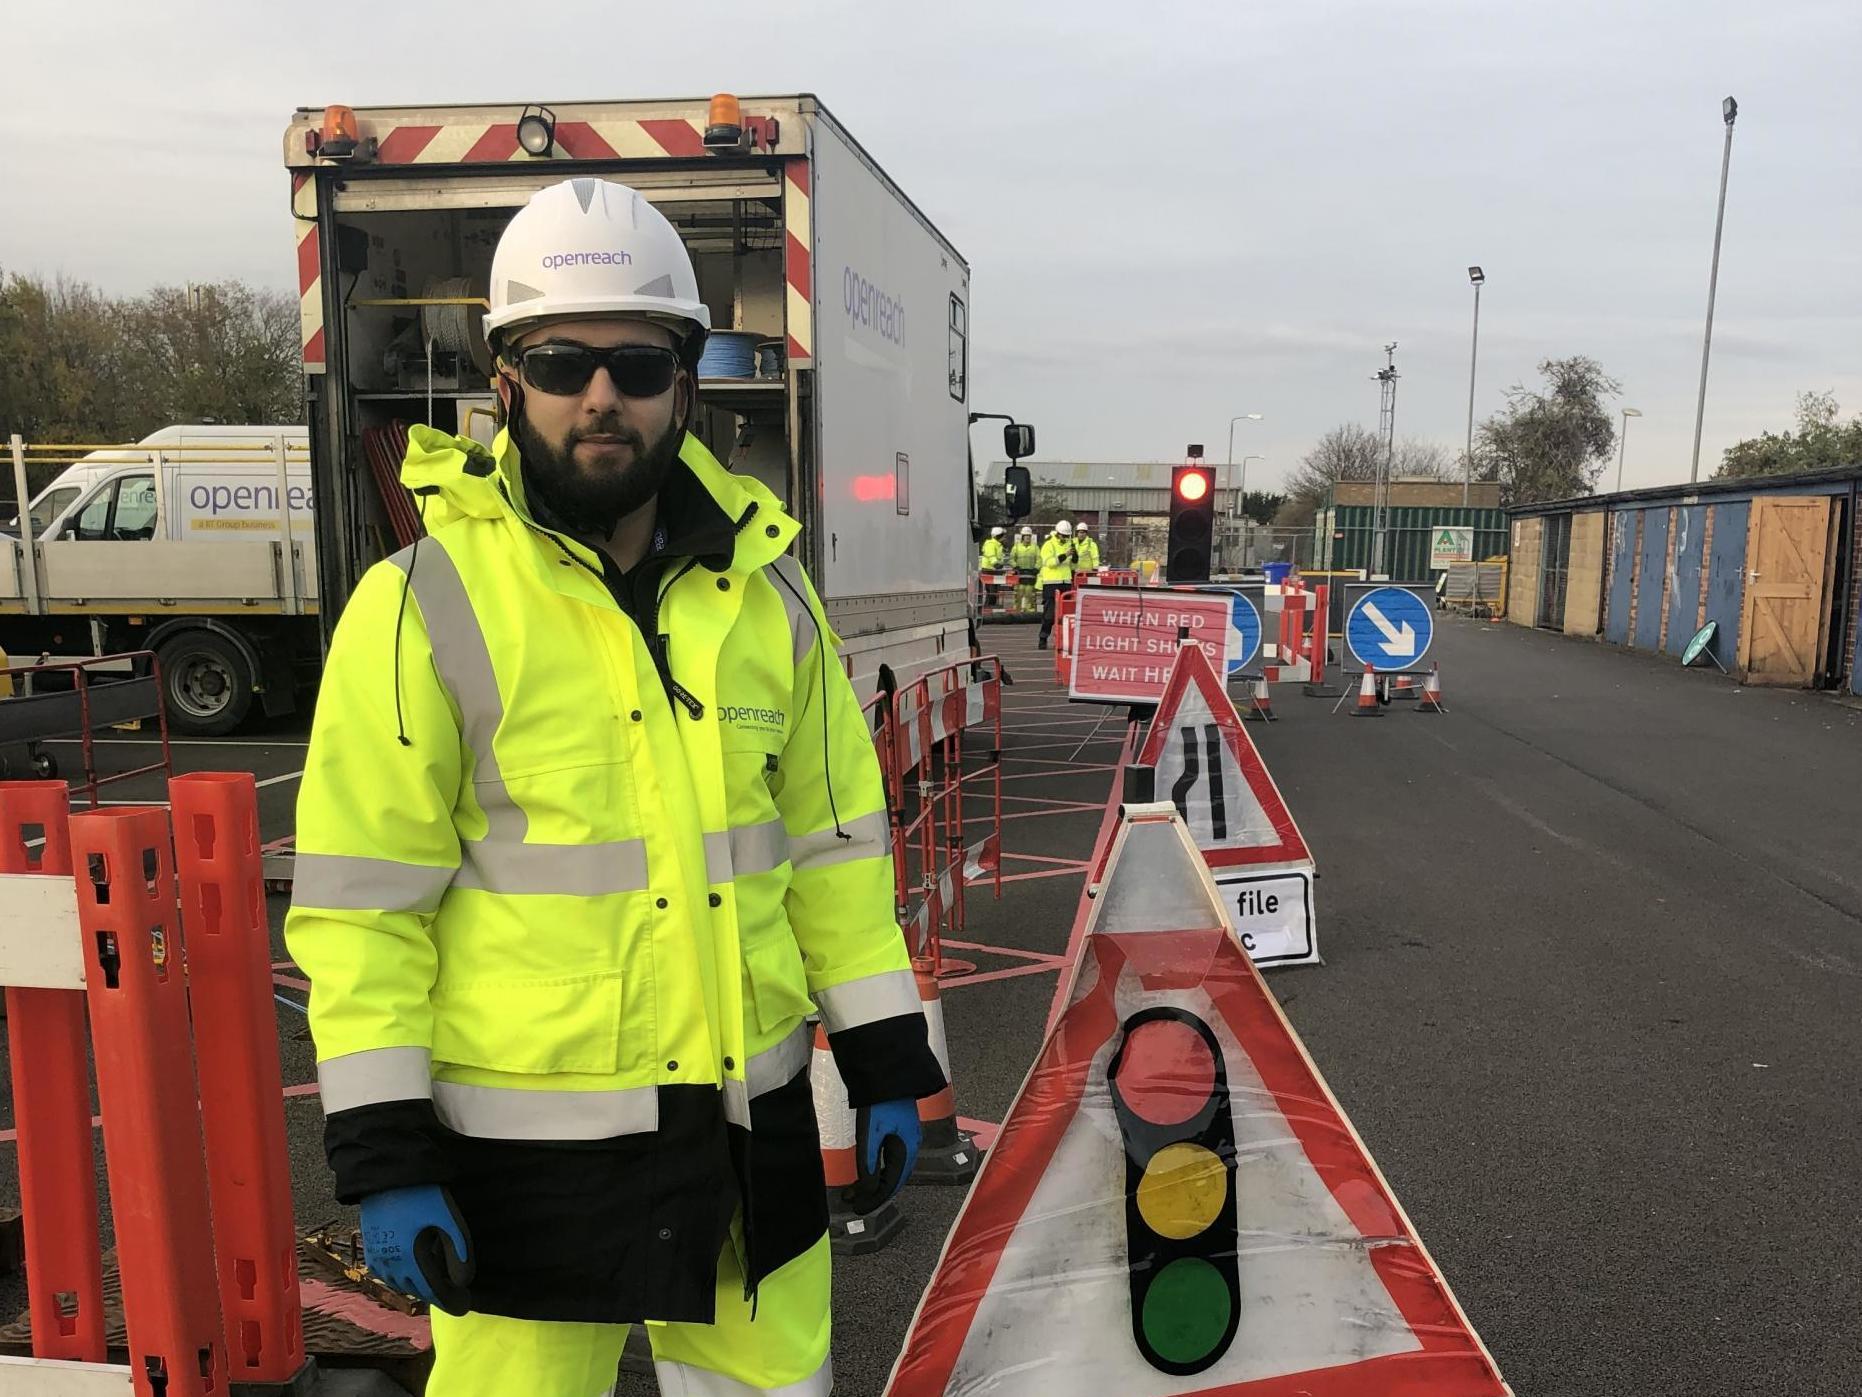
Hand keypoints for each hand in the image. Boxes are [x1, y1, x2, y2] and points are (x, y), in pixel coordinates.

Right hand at [360, 1184, 473, 1311]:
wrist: (388, 1172)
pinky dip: (401, 1276)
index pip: (432, 1292)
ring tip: (435, 1281)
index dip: (449, 1301)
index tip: (463, 1306)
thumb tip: (464, 1280)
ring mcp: (377, 1256)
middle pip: (416, 1290)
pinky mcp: (370, 1245)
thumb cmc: (421, 1194)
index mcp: (411, 1259)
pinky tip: (411, 1268)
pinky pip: (386, 1272)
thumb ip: (458, 1250)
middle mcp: (390, 1264)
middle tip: (454, 1292)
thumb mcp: (447, 1219)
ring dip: (418, 1286)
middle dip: (436, 1293)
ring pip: (399, 1283)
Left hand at [842, 1099, 920, 1214]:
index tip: (858, 1208)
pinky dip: (879, 1169)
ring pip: (892, 1169)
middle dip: (874, 1193)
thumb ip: (868, 1162)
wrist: (886, 1073)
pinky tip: (868, 1171)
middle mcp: (911, 1145)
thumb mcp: (870, 1133)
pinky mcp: (899, 1129)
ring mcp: (906, 1137)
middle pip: (894, 1179)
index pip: (892, 1183)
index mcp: (907, 1148)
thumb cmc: (879, 1101)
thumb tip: (868, 1189)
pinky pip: (891, 1158)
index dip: (874, 1198)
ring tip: (856, 1190)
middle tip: (855, 1203)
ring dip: (875, 1181)